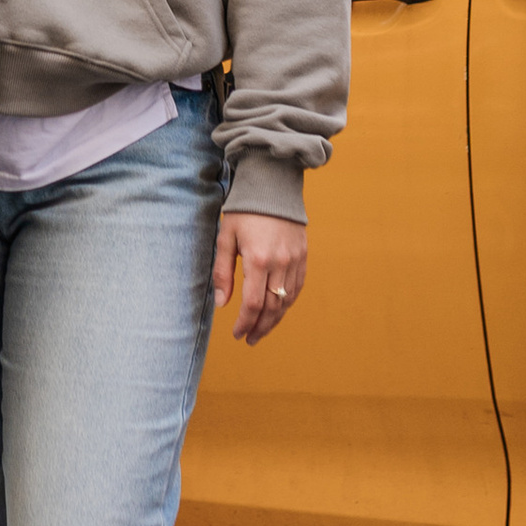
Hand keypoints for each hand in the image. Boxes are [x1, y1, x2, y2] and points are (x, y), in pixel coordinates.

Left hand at [213, 211, 305, 345]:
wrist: (273, 185)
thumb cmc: (244, 210)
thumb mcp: (226, 237)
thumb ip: (223, 272)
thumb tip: (223, 304)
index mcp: (258, 259)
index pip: (253, 304)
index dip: (245, 323)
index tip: (237, 334)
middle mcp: (280, 263)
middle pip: (272, 308)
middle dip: (260, 328)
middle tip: (249, 340)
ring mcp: (295, 261)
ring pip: (287, 301)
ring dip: (274, 320)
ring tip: (261, 330)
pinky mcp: (303, 256)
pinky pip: (297, 288)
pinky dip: (287, 303)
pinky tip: (277, 310)